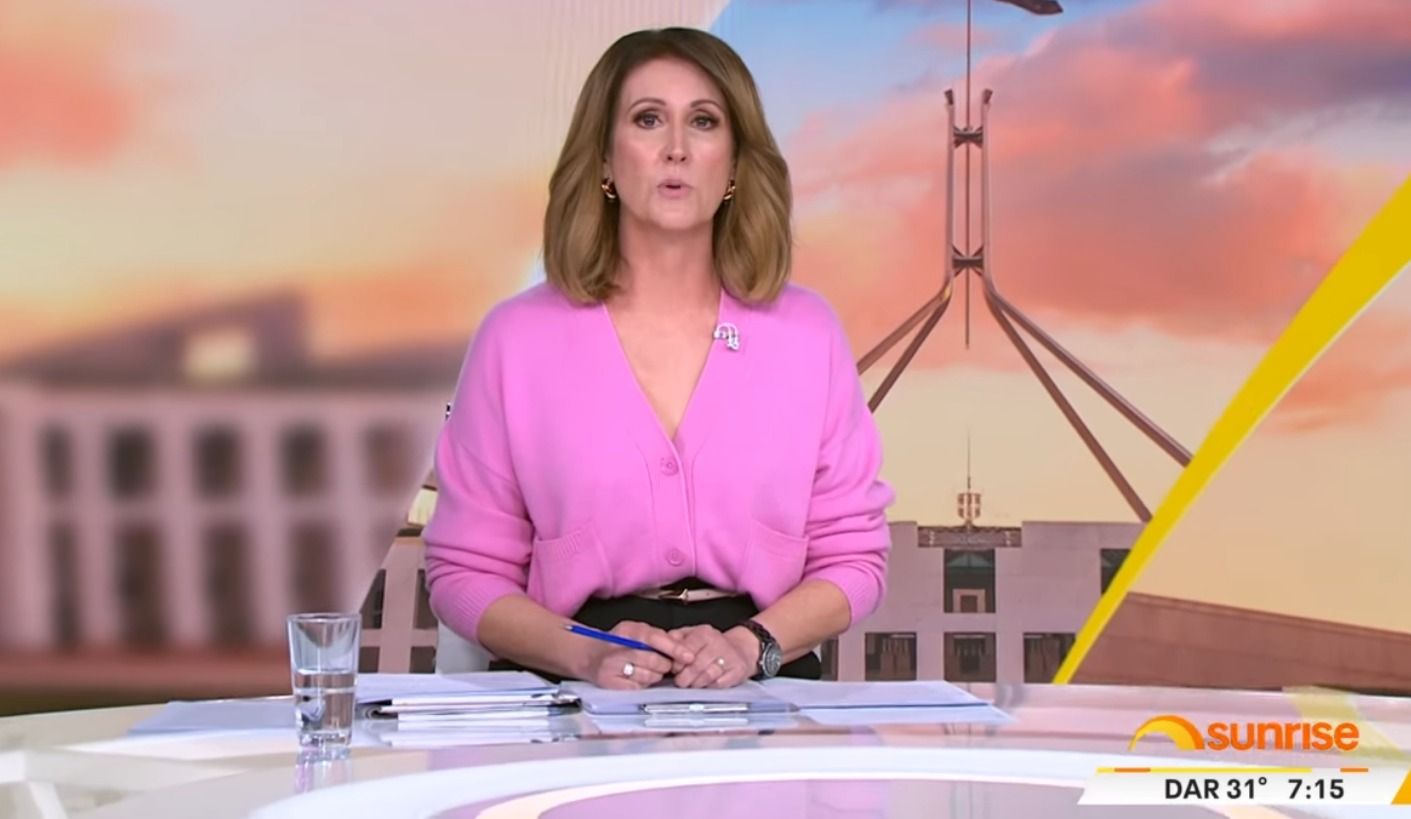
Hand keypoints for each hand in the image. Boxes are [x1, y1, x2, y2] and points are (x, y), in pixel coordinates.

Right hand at [577, 621, 693, 689]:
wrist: (590, 656)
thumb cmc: (618, 643)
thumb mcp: (637, 631)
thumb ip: (657, 636)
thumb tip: (682, 648)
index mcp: (627, 630)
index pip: (654, 639)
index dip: (674, 649)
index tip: (689, 657)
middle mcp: (617, 648)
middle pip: (654, 661)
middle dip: (665, 665)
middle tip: (664, 665)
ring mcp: (612, 667)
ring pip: (648, 676)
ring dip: (654, 675)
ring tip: (647, 670)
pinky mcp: (610, 684)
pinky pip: (638, 688)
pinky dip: (643, 684)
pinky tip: (637, 677)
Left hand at [667, 624, 758, 688]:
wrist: (741, 649)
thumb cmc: (712, 644)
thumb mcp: (693, 634)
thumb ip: (676, 638)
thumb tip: (660, 644)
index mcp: (704, 633)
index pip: (687, 648)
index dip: (678, 662)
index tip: (674, 669)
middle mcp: (718, 643)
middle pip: (696, 664)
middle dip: (685, 676)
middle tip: (680, 681)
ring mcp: (730, 657)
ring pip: (708, 675)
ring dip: (697, 683)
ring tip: (692, 684)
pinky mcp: (738, 671)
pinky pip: (720, 683)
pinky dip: (710, 687)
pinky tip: (706, 685)